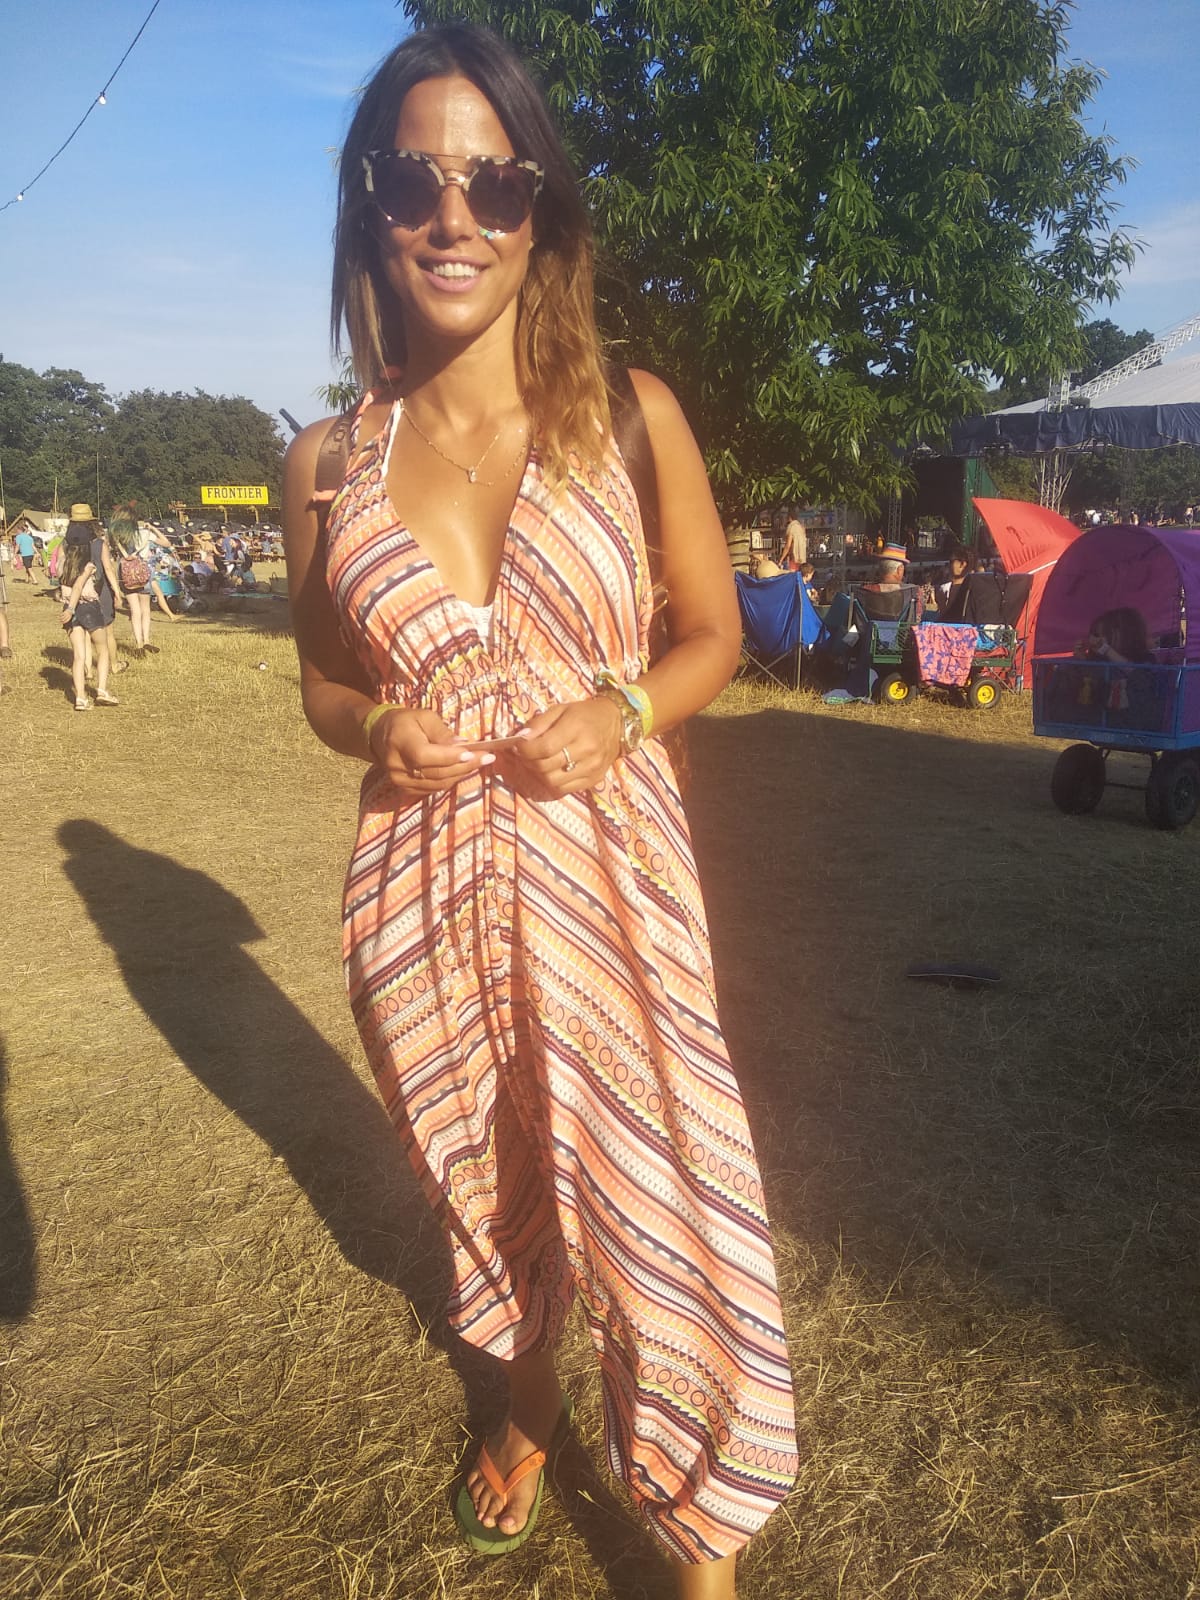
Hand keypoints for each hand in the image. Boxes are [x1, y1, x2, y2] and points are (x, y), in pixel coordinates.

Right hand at [368, 705, 492, 797]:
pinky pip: (434, 788)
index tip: (474, 753)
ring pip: (438, 783)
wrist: (380, 736)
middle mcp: (398, 766)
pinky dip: (450, 779)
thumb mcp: (424, 717)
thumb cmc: (406, 722)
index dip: (450, 757)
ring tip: (479, 762)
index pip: (425, 755)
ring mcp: (400, 781)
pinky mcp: (406, 789)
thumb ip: (443, 733)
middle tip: (487, 758)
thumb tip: (463, 746)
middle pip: (436, 772)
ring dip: (461, 774)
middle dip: (465, 766)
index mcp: (400, 742)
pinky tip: (462, 770)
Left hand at [505, 696, 622, 799]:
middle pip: (546, 766)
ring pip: (553, 781)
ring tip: (538, 763)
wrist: (617, 723)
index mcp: (577, 727)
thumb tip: (520, 739)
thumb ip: (538, 723)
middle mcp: (587, 749)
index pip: (544, 747)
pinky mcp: (594, 779)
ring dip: (539, 774)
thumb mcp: (560, 709)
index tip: (518, 746)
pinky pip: (564, 789)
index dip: (525, 750)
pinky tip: (552, 771)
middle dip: (529, 762)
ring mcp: (592, 767)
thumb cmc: (585, 714)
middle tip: (525, 754)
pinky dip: (553, 782)